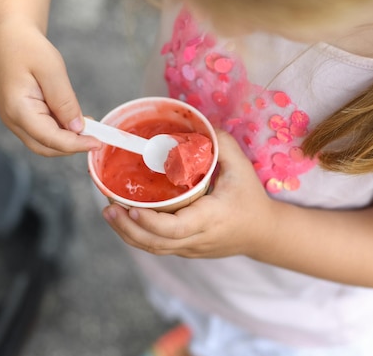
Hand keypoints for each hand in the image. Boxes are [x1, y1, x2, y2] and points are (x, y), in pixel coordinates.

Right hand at [0, 19, 100, 155]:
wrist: (12, 36)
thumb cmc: (29, 48)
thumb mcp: (51, 70)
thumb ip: (65, 101)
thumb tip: (77, 128)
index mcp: (17, 109)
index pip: (50, 138)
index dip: (76, 144)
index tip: (98, 143)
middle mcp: (13, 120)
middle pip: (46, 147)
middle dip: (72, 146)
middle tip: (97, 136)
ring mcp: (16, 120)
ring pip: (45, 143)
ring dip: (68, 139)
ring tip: (90, 125)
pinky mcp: (23, 116)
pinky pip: (44, 132)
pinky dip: (62, 131)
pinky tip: (77, 120)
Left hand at [102, 130, 278, 258]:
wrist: (264, 233)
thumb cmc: (252, 199)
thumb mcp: (242, 168)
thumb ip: (222, 143)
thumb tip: (199, 122)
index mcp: (211, 219)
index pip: (175, 229)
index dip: (149, 222)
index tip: (129, 208)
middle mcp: (198, 238)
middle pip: (156, 243)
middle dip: (128, 229)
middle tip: (108, 208)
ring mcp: (191, 248)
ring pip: (154, 249)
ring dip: (128, 234)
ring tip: (110, 213)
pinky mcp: (188, 250)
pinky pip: (160, 247)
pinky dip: (140, 236)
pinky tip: (126, 220)